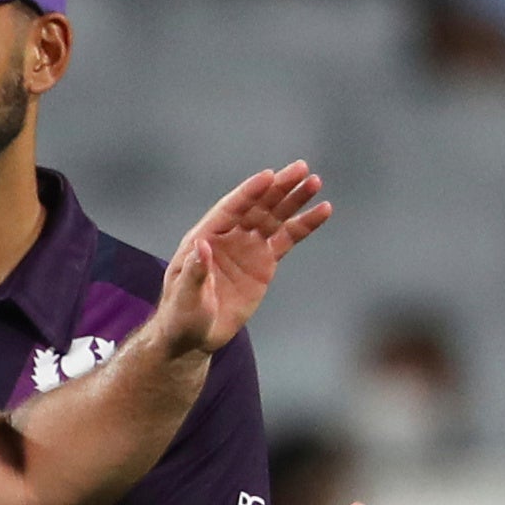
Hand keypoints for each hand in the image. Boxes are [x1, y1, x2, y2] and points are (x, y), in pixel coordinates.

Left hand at [152, 162, 331, 356]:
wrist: (195, 335)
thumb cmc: (182, 316)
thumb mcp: (184, 297)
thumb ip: (194, 272)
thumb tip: (201, 245)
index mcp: (205, 236)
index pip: (230, 209)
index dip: (249, 193)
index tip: (268, 177)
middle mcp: (229, 235)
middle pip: (256, 206)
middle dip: (278, 188)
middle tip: (301, 169)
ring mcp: (248, 247)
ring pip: (274, 218)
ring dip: (294, 200)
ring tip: (315, 182)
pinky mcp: (265, 262)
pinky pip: (287, 239)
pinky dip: (304, 225)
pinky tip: (322, 211)